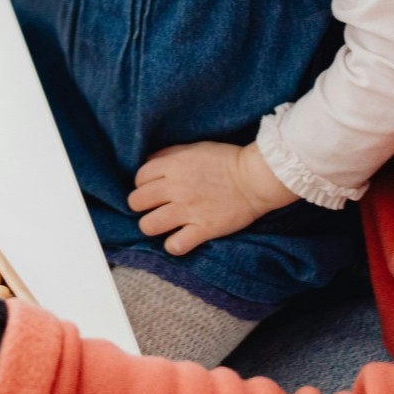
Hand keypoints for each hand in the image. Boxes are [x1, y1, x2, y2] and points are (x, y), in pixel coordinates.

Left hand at [128, 141, 297, 255]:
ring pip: (149, 225)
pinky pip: (175, 245)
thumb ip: (170, 154)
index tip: (150, 188)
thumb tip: (148, 162)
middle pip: (137, 201)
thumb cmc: (227, 160)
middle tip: (153, 207)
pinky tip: (178, 239)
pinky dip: (173, 245)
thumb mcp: (195, 148)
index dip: (141, 183)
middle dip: (141, 205)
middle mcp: (176, 188)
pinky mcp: (203, 229)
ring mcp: (189, 210)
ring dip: (152, 225)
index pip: (139, 177)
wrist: (256, 178)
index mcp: (174, 166)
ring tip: (161, 224)